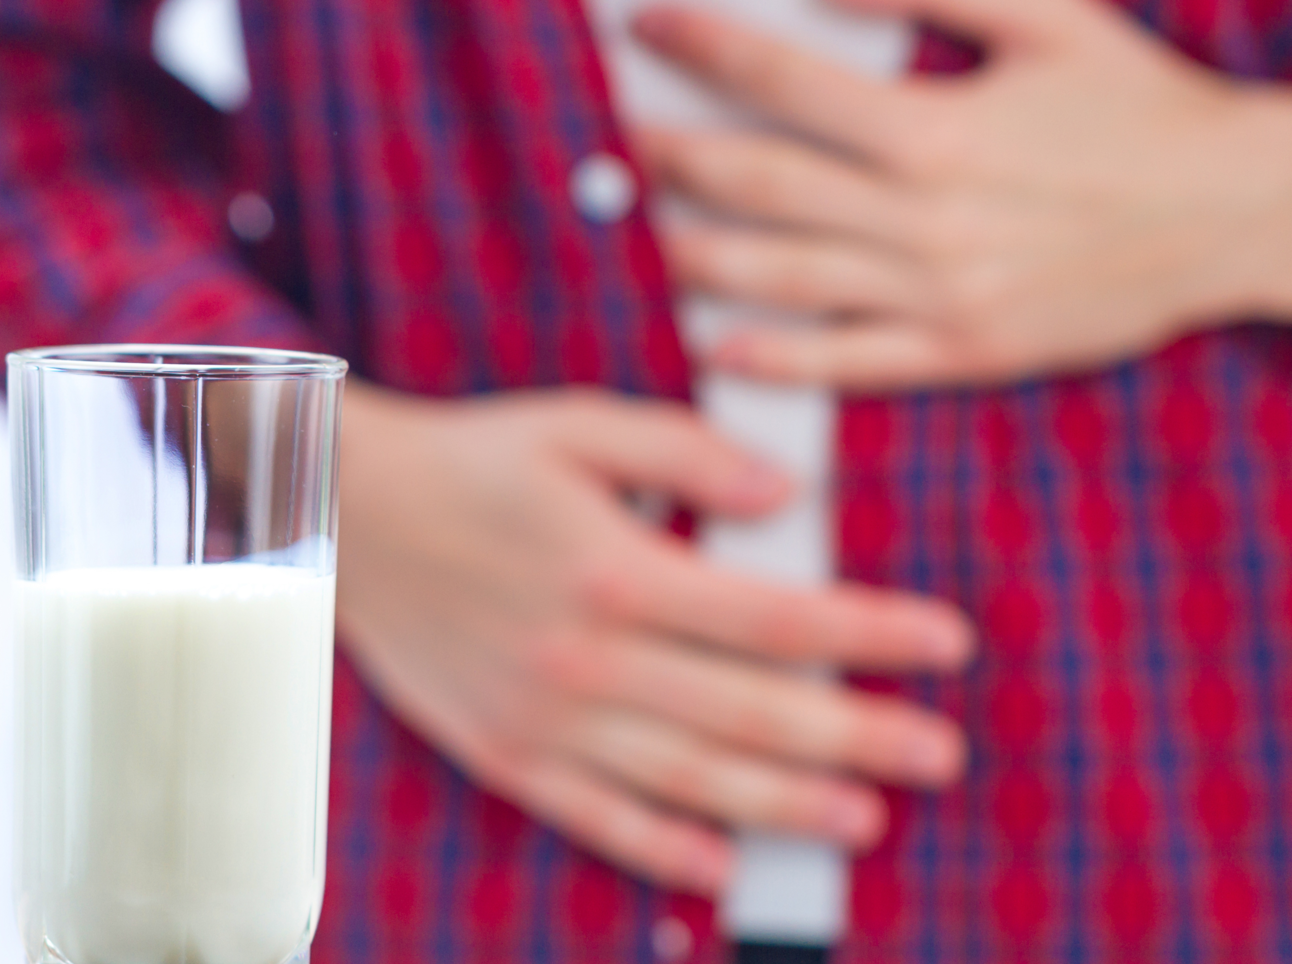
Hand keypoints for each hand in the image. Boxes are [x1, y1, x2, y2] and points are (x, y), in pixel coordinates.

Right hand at [335, 383, 973, 893]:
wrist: (346, 517)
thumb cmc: (474, 460)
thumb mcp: (580, 425)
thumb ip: (687, 455)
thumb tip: (787, 495)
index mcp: (620, 569)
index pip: (779, 617)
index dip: (872, 634)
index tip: (945, 645)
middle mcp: (592, 658)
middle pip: (753, 712)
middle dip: (859, 736)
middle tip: (941, 754)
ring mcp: (548, 717)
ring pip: (689, 778)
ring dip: (784, 806)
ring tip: (865, 822)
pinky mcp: (506, 752)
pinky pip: (595, 815)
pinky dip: (660, 847)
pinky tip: (721, 867)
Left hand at [630, 0, 1291, 389]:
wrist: (1241, 214)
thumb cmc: (1140, 106)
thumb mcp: (1047, 14)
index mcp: (933, 127)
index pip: (781, 82)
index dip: (703, 48)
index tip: (647, 26)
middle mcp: (921, 217)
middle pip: (756, 183)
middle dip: (667, 153)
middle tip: (607, 135)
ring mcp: (937, 293)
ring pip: (780, 278)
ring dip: (691, 253)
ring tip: (632, 229)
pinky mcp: (961, 350)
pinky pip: (846, 362)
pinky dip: (775, 356)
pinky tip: (715, 341)